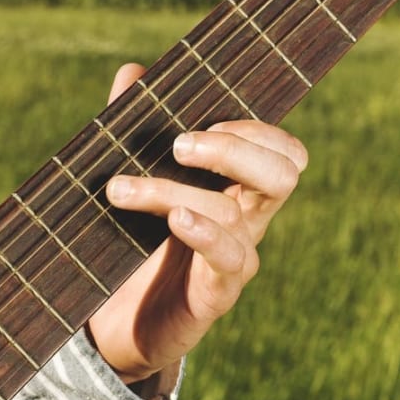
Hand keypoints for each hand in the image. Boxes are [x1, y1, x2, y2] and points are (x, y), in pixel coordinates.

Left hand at [87, 63, 307, 386]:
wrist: (116, 327)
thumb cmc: (130, 248)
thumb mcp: (130, 184)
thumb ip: (133, 131)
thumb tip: (133, 72)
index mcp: (238, 190)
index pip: (281, 151)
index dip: (256, 129)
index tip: (201, 117)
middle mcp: (248, 222)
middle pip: (283, 173)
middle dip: (234, 149)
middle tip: (178, 144)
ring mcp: (236, 260)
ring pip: (233, 212)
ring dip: (172, 191)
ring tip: (120, 189)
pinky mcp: (216, 295)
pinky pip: (229, 261)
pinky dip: (205, 234)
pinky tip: (177, 219)